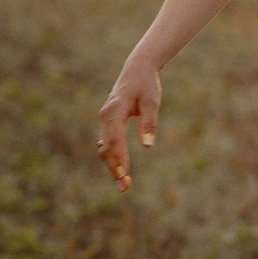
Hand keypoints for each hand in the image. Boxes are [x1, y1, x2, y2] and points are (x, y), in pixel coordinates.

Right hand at [97, 55, 160, 192]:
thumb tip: (147, 146)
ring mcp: (105, 120)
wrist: (137, 69)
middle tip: (124, 188)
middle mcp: (106, 116)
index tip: (124, 175)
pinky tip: (120, 169)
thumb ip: (149, 123)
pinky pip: (108, 142)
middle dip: (114, 168)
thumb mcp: (152, 102)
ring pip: (105, 147)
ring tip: (124, 184)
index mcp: (115, 111)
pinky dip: (113, 157)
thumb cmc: (146, 85)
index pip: (114, 140)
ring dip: (113, 166)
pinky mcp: (109, 122)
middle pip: (106, 147)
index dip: (118, 159)